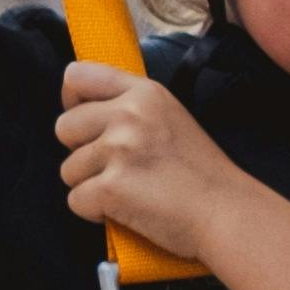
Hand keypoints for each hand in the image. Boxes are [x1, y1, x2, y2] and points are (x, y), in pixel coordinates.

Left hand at [58, 63, 248, 268]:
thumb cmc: (202, 173)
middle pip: (64, 127)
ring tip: (129, 191)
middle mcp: (128, 114)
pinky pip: (76, 200)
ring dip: (90, 186)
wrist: (225, 212)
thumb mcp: (171, 117)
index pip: (77, 77)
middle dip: (81, 152)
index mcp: (144, 93)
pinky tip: (128, 210)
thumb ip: (131, 106)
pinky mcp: (110, 187)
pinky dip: (96, 212)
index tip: (86, 122)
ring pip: (68, 169)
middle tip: (116, 168)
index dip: (72, 101)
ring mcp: (118, 150)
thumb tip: (84, 110)